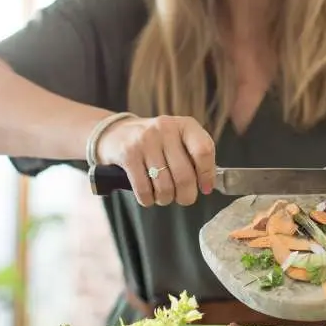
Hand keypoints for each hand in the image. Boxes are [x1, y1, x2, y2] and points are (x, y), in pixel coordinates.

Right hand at [95, 115, 216, 206]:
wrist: (117, 133)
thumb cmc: (157, 142)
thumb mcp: (179, 140)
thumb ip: (195, 157)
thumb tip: (208, 184)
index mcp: (185, 125)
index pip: (204, 150)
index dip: (207, 174)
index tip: (206, 188)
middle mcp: (165, 129)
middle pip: (184, 175)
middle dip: (186, 196)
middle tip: (184, 198)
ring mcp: (145, 141)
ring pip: (164, 186)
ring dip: (166, 199)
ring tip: (164, 195)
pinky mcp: (128, 154)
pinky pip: (144, 190)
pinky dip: (148, 200)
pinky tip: (149, 196)